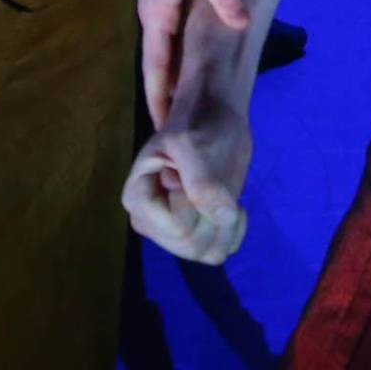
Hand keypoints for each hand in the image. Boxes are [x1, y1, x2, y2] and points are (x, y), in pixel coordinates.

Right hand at [123, 88, 252, 264]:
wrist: (214, 118)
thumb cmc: (197, 123)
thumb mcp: (193, 144)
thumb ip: (203, 182)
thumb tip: (225, 218)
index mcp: (136, 199)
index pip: (178, 226)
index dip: (196, 199)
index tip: (188, 166)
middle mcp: (147, 222)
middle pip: (191, 244)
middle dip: (211, 211)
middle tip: (206, 175)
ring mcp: (169, 233)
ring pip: (208, 252)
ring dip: (224, 220)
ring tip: (215, 186)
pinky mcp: (192, 235)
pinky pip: (221, 250)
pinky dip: (234, 228)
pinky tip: (228, 202)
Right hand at [136, 0, 249, 129]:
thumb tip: (242, 23)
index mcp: (158, 15)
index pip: (157, 70)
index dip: (161, 101)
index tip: (164, 134)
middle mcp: (152, 15)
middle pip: (156, 67)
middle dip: (164, 99)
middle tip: (176, 134)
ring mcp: (156, 5)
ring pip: (162, 52)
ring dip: (169, 79)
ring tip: (184, 110)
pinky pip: (169, 36)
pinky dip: (175, 58)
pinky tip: (191, 64)